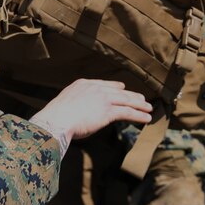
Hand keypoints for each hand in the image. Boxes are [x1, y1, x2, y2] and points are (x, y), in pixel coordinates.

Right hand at [30, 80, 152, 155]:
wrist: (55, 120)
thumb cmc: (55, 117)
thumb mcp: (65, 103)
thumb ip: (76, 103)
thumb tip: (79, 111)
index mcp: (83, 84)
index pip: (104, 84)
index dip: (115, 87)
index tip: (123, 88)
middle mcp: (95, 88)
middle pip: (118, 91)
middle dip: (132, 96)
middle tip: (142, 99)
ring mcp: (102, 99)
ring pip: (126, 101)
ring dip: (139, 105)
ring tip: (149, 109)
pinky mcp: (108, 111)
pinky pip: (127, 112)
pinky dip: (138, 115)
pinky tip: (146, 118)